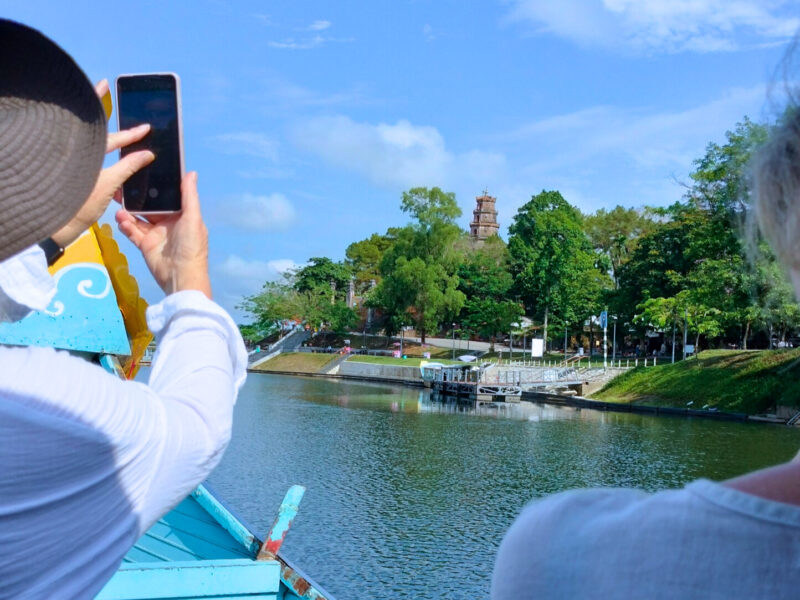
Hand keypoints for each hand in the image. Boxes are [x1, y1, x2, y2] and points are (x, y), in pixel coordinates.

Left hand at [51, 79, 153, 247]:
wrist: (57, 225)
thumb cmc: (80, 204)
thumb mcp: (109, 184)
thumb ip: (129, 166)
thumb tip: (147, 154)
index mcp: (84, 152)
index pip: (112, 138)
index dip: (131, 134)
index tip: (146, 128)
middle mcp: (79, 155)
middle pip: (105, 142)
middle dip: (122, 138)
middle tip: (139, 133)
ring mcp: (77, 168)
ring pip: (101, 154)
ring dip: (116, 153)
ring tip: (132, 149)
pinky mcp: (76, 179)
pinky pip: (97, 167)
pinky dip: (110, 166)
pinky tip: (120, 170)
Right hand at [115, 172, 211, 298]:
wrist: (181, 276)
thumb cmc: (192, 246)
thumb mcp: (193, 218)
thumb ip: (189, 196)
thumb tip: (191, 173)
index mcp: (182, 215)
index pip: (166, 197)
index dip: (155, 187)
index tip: (142, 173)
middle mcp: (168, 223)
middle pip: (149, 206)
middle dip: (136, 198)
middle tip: (122, 187)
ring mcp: (156, 234)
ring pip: (138, 218)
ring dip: (128, 212)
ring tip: (119, 207)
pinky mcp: (145, 245)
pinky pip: (133, 232)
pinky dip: (126, 226)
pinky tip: (120, 220)